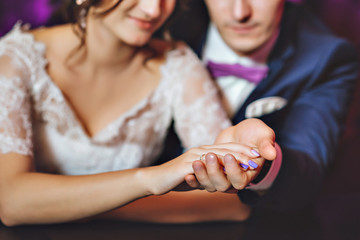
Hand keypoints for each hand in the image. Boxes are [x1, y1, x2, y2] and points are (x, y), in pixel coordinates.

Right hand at [143, 143, 258, 194]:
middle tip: (258, 158)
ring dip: (235, 159)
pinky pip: (205, 165)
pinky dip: (217, 167)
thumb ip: (209, 173)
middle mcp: (200, 151)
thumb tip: (223, 178)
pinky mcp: (187, 164)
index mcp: (204, 152)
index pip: (226, 148)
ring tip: (249, 163)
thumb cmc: (177, 177)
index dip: (242, 150)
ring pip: (218, 155)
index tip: (257, 155)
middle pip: (225, 149)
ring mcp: (193, 157)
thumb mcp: (197, 174)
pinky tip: (227, 171)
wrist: (157, 179)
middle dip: (243, 153)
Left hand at [185, 118, 275, 191]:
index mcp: (248, 173)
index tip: (229, 155)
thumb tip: (270, 153)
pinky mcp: (210, 173)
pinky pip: (200, 182)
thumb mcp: (263, 134)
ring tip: (195, 163)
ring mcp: (221, 177)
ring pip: (210, 185)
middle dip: (215, 172)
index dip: (233, 171)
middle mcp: (233, 179)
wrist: (241, 133)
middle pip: (223, 185)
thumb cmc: (254, 133)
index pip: (240, 180)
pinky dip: (194, 180)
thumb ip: (266, 144)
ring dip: (202, 175)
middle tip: (210, 156)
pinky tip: (187, 174)